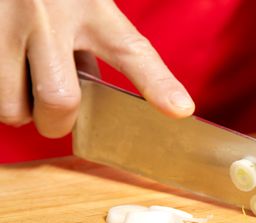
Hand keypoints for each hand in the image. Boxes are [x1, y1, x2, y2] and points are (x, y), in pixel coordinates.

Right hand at [0, 0, 193, 136]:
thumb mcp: (84, 5)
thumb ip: (95, 46)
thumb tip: (95, 96)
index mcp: (89, 8)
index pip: (130, 50)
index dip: (157, 84)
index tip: (181, 109)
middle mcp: (49, 14)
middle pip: (59, 100)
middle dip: (56, 122)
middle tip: (56, 113)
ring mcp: (6, 22)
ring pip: (12, 106)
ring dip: (19, 110)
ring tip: (22, 86)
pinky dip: (1, 95)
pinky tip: (7, 72)